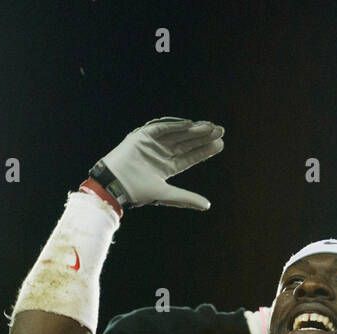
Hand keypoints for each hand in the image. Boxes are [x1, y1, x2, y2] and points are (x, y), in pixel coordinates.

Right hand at [96, 117, 223, 210]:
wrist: (116, 185)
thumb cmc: (138, 192)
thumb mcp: (166, 194)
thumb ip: (187, 198)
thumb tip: (207, 205)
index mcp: (167, 167)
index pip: (190, 157)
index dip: (205, 151)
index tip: (220, 144)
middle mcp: (162, 154)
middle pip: (187, 143)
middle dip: (203, 137)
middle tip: (220, 131)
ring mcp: (153, 144)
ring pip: (177, 134)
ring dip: (193, 130)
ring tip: (210, 127)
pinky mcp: (143, 136)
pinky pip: (161, 128)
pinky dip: (174, 125)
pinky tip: (190, 124)